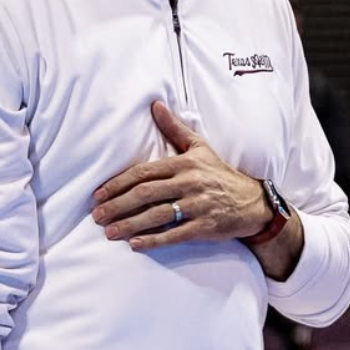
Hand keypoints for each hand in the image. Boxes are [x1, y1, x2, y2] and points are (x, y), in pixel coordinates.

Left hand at [91, 101, 268, 250]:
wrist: (252, 202)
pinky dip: (154, 240)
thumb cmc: (220, 174)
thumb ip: (174, 129)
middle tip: (97, 216)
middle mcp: (190, 183)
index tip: (99, 194)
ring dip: (130, 225)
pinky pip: (175, 234)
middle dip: (117, 205)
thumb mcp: (199, 148)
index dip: (118, 184)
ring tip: (109, 232)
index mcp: (184, 164)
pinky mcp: (205, 226)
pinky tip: (136, 244)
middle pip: (145, 194)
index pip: (144, 172)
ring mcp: (198, 205)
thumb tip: (154, 105)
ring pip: (157, 215)